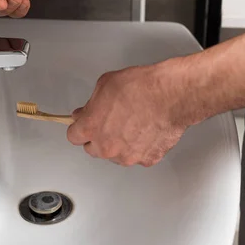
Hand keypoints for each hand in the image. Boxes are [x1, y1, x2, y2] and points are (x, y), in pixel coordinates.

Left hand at [67, 64, 194, 166]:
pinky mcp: (148, 159)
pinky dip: (140, 147)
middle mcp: (107, 147)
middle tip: (110, 123)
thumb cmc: (139, 87)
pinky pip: (138, 156)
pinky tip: (146, 131)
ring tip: (132, 125)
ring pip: (116, 155)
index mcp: (91, 128)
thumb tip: (85, 112)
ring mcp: (128, 156)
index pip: (74, 137)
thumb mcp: (104, 85)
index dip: (80, 128)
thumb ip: (91, 104)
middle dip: (98, 138)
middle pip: (93, 149)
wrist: (170, 95)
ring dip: (119, 145)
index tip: (84, 124)